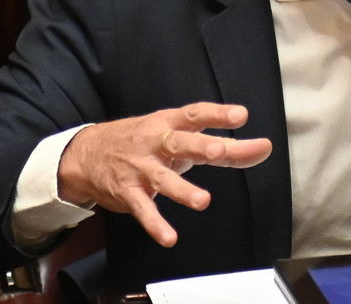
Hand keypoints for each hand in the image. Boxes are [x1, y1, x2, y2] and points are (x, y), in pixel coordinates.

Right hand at [57, 102, 272, 246]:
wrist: (86, 154)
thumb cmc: (146, 142)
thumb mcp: (179, 137)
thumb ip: (224, 148)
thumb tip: (263, 149)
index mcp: (170, 123)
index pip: (196, 114)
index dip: (218, 114)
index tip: (241, 115)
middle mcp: (155, 142)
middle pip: (179, 142)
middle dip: (199, 146)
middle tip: (220, 151)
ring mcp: (140, 167)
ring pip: (162, 178)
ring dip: (182, 189)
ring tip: (203, 201)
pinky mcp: (127, 191)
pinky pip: (143, 208)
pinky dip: (155, 224)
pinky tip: (169, 237)